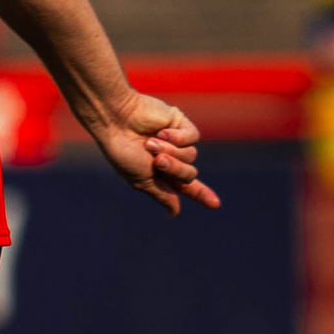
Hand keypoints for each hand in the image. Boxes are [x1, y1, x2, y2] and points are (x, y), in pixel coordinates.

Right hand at [79, 85, 221, 215]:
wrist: (118, 121)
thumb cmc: (124, 152)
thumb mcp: (142, 180)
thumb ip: (162, 194)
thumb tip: (174, 212)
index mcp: (160, 173)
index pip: (185, 186)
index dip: (200, 194)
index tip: (215, 204)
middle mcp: (170, 157)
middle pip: (189, 174)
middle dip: (175, 169)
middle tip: (157, 161)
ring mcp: (176, 140)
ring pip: (191, 156)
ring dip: (172, 152)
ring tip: (150, 143)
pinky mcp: (180, 123)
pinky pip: (193, 137)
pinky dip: (177, 137)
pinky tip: (161, 132)